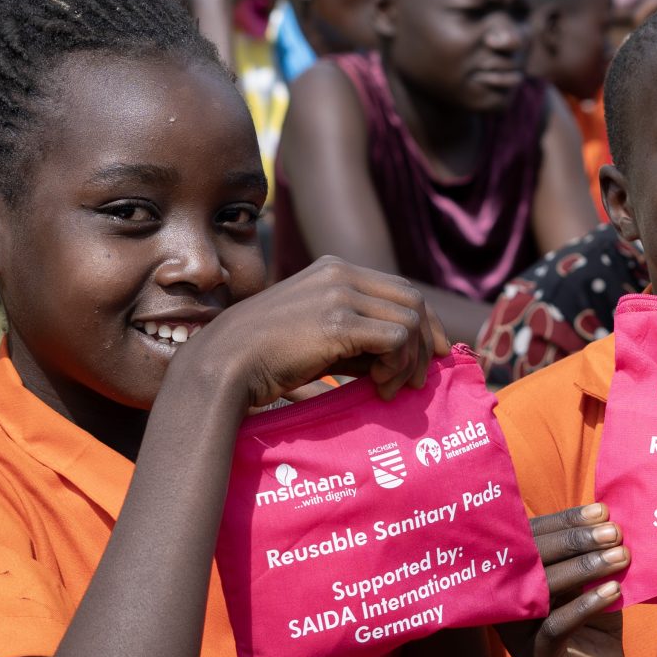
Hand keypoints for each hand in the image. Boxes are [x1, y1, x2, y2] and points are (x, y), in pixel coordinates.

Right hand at [182, 257, 449, 410]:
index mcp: (334, 269)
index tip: (430, 352)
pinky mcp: (339, 322)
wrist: (225, 362)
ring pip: (409, 320)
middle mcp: (341, 273)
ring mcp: (340, 294)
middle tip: (418, 380)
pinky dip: (398, 365)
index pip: (399, 288)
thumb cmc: (264, 356)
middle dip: (424, 342)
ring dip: (410, 360)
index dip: (423, 321)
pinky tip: (379, 386)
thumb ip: (354, 335)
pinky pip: (396, 339)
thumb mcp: (315, 333)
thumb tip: (399, 355)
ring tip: (391, 388)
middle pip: (412, 300)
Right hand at [513, 503, 627, 656]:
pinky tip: (613, 590)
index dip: (567, 522)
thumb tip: (604, 517)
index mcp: (514, 574)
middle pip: (536, 559)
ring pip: (546, 589)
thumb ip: (587, 554)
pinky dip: (587, 604)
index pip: (535, 538)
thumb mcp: (588, 581)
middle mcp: (508, 599)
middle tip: (613, 531)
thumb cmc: (593, 619)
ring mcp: (518, 630)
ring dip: (586, 567)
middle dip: (577, 541)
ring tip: (620, 555)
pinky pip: (558, 625)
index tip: (600, 511)